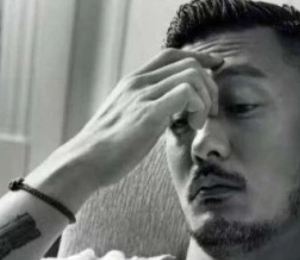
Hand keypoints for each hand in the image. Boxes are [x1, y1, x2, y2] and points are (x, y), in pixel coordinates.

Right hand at [27, 49, 221, 209]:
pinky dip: (198, 108)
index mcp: (133, 82)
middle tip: (210, 112)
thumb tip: (169, 116)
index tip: (215, 71)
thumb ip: (147, 110)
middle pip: (188, 63)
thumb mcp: (127, 121)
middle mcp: (138, 82)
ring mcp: (143, 95)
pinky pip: (186, 94)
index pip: (172, 56)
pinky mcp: (149, 113)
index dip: (199, 60)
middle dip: (208, 86)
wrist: (84, 162)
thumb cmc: (106, 151)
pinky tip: (191, 127)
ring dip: (205, 99)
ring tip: (197, 123)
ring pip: (191, 75)